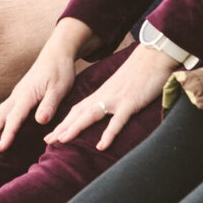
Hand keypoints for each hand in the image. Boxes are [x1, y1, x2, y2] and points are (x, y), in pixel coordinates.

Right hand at [0, 19, 91, 151]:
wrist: (56, 53)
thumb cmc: (60, 71)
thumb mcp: (59, 88)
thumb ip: (49, 105)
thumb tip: (40, 121)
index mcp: (26, 95)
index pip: (15, 118)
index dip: (7, 134)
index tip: (0, 149)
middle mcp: (17, 96)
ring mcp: (15, 96)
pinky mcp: (17, 96)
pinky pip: (1, 111)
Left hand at [46, 44, 177, 149]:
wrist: (154, 56)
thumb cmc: (141, 74)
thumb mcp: (122, 88)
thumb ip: (113, 99)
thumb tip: (107, 111)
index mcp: (102, 93)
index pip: (78, 109)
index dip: (64, 122)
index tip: (52, 135)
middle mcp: (105, 96)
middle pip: (78, 113)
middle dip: (62, 127)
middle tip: (47, 141)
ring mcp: (116, 99)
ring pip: (90, 115)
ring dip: (75, 128)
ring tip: (61, 141)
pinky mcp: (130, 103)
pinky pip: (117, 121)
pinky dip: (108, 134)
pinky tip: (100, 146)